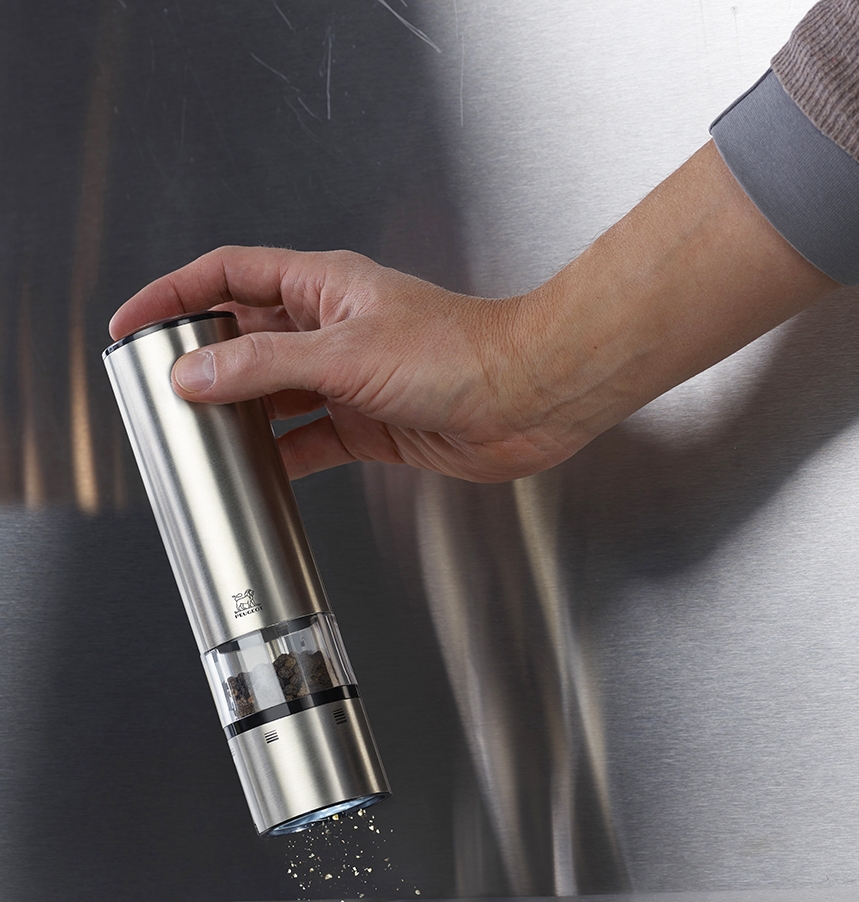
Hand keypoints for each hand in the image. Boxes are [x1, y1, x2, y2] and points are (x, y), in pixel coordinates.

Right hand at [108, 248, 589, 480]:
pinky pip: (309, 437)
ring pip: (274, 391)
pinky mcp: (368, 421)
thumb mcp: (345, 353)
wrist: (524, 399)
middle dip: (202, 360)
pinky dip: (282, 454)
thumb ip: (264, 365)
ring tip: (198, 432)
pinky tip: (259, 469)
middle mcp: (333, 328)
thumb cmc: (459, 353)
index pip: (230, 276)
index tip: (134, 323)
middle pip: (246, 336)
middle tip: (158, 386)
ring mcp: (349, 377)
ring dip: (239, 411)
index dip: (176, 295)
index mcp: (324, 286)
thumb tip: (195, 374)